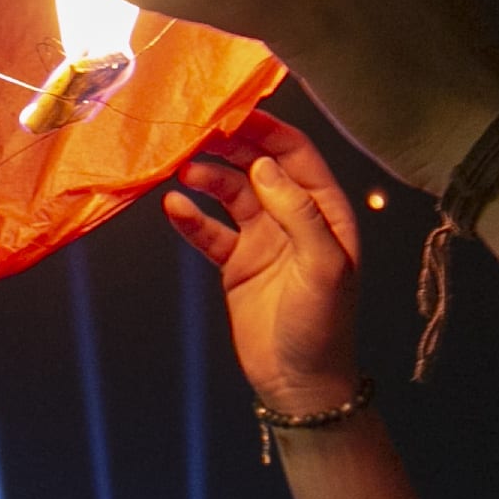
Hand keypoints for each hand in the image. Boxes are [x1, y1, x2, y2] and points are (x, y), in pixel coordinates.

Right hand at [165, 110, 361, 415]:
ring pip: (230, 193)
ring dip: (207, 179)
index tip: (233, 113)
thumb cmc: (323, 326)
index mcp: (325, 211)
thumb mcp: (322, 265)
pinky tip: (173, 206)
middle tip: (197, 132)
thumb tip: (265, 165)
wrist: (300, 384)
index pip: (295, 155)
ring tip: (183, 170)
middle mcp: (294, 217)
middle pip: (258, 166)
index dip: (267, 131)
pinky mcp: (236, 263)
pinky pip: (209, 231)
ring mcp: (263, 239)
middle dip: (229, 147)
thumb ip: (298, 212)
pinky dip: (191, 218)